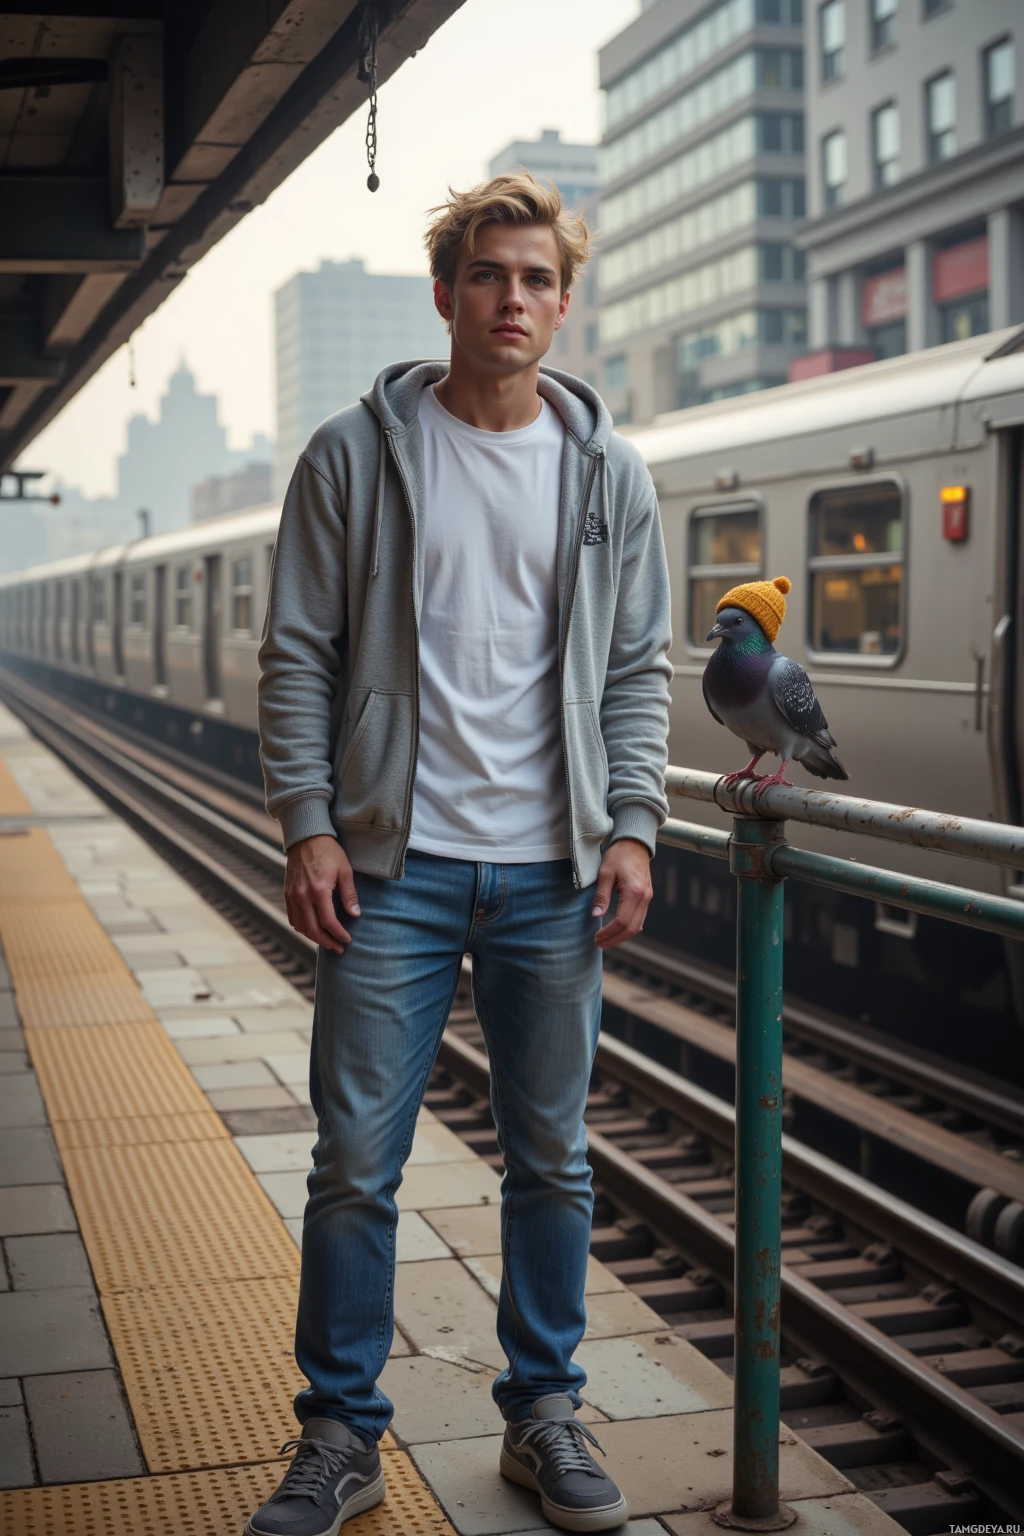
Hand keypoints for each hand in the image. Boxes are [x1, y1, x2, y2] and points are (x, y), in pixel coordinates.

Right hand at [284, 835, 359, 953]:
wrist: (307, 837)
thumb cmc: (329, 852)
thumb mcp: (345, 870)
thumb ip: (349, 895)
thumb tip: (355, 915)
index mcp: (319, 890)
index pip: (328, 922)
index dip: (338, 934)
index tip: (347, 940)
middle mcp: (302, 895)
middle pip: (312, 929)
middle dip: (327, 942)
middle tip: (338, 948)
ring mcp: (292, 895)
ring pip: (300, 926)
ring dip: (314, 938)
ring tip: (327, 941)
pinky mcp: (287, 893)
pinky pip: (292, 918)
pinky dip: (302, 928)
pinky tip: (312, 930)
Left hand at [591, 838, 652, 950]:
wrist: (635, 843)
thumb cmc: (618, 855)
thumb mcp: (605, 873)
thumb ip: (601, 896)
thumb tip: (595, 915)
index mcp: (634, 892)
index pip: (622, 921)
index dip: (609, 932)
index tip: (596, 937)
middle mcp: (644, 898)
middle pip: (632, 928)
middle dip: (616, 939)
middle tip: (599, 943)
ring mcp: (648, 898)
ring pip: (638, 926)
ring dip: (622, 936)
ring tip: (606, 939)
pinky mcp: (646, 897)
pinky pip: (640, 918)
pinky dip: (629, 927)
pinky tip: (618, 930)